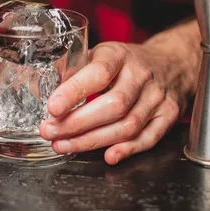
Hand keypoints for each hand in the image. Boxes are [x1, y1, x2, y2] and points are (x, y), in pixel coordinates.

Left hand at [39, 33, 199, 164]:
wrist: (171, 61)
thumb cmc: (125, 62)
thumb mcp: (99, 54)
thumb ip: (73, 71)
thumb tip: (38, 89)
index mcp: (119, 55)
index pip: (99, 72)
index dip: (74, 91)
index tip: (53, 107)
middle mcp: (141, 75)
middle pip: (113, 105)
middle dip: (77, 124)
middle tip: (50, 132)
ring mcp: (157, 96)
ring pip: (128, 126)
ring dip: (93, 141)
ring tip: (65, 145)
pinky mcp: (168, 115)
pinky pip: (148, 138)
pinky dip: (127, 150)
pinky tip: (107, 156)